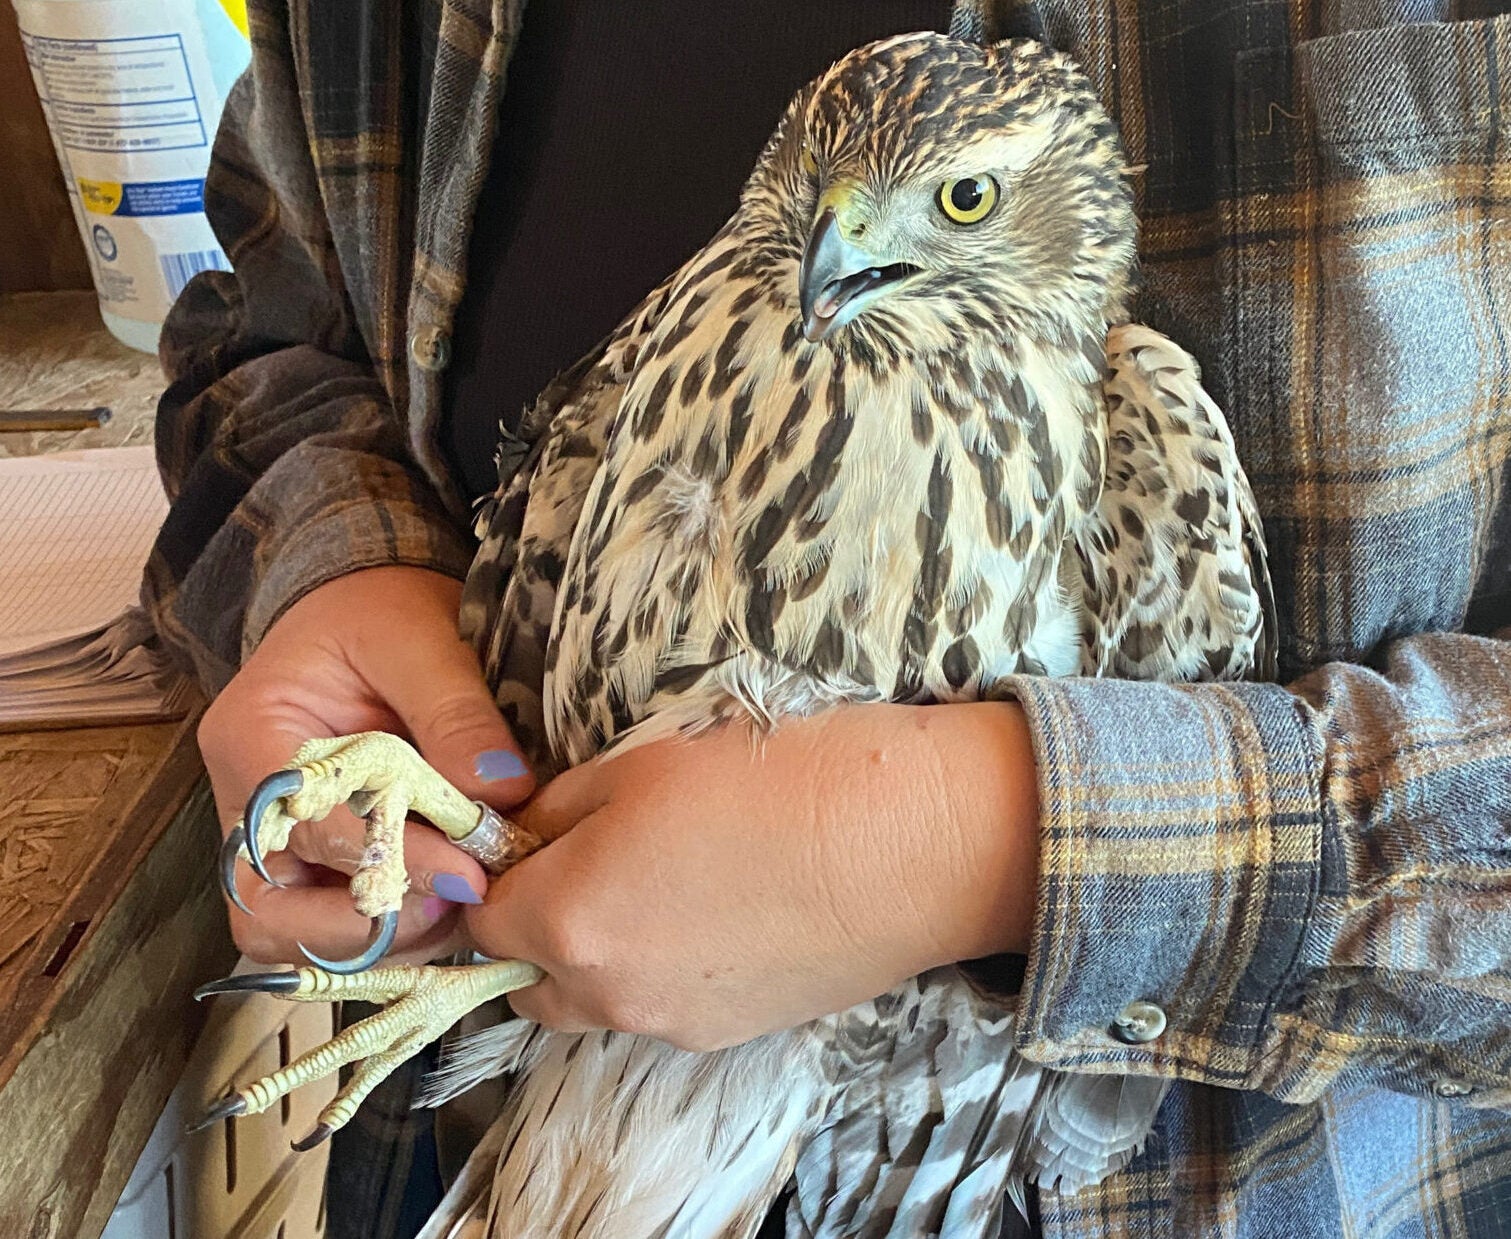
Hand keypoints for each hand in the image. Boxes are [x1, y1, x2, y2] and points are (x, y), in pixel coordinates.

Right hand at [198, 567, 534, 965]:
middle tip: (454, 907)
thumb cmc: (381, 609)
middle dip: (360, 927)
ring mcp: (277, 841)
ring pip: (297, 934)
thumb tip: (500, 792)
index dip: (383, 859)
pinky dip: (394, 930)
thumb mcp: (419, 637)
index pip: (298, 827)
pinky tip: (455, 906)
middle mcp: (247, 804)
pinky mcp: (318, 861)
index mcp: (251, 736)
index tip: (467, 872)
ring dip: (381, 939)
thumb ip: (455, 713)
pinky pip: (336, 923)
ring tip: (463, 910)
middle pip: (268, 912)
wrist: (370, 605)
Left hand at [467, 702, 1037, 1050]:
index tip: (531, 841)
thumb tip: (528, 836)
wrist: (908, 846)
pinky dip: (660, 974)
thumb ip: (560, 810)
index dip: (499, 875)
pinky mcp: (731, 1036)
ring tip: (661, 887)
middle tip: (584, 866)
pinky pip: (660, 1012)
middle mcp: (608, 992)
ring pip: (593, 1004)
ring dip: (596, 959)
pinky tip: (718, 912)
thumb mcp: (642, 763)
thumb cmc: (774, 780)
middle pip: (529, 982)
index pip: (482, 919)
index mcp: (569, 917)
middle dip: (536, 931)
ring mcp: (671, 1025)